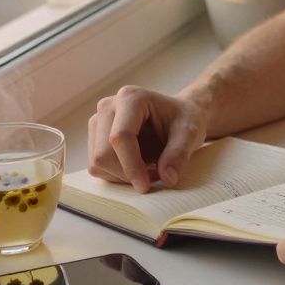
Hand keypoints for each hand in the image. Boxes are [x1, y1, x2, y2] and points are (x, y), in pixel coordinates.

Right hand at [87, 86, 207, 192]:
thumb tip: (167, 178)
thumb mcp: (190, 134)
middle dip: (127, 174)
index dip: (131, 166)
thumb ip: (179, 154)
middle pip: (103, 154)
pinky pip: (97, 167)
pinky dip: (116, 175)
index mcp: (131, 98)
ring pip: (97, 164)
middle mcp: (108, 106)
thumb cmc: (183, 120)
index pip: (120, 137)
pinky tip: (136, 165)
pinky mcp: (94, 137)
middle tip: (154, 176)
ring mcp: (97, 122)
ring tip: (148, 168)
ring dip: (122, 176)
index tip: (145, 186)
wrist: (176, 116)